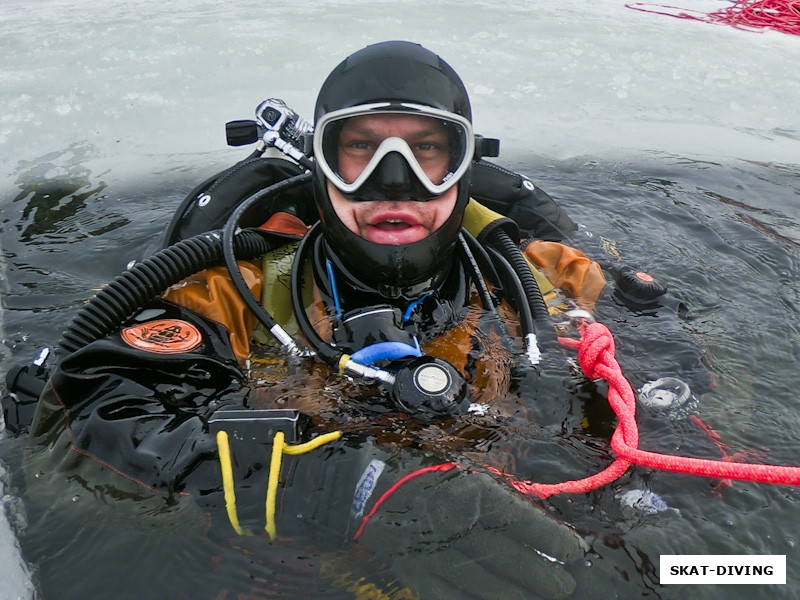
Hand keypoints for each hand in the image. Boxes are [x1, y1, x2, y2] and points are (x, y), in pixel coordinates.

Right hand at [356, 466, 587, 599]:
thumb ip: (497, 495)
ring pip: (490, 587)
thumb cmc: (424, 476)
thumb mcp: (465, 474)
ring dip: (519, 596)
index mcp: (474, 494)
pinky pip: (456, 598)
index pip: (524, 522)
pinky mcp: (421, 577)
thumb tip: (533, 515)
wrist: (369, 492)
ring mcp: (440, 556)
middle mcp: (461, 527)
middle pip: (513, 561)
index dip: (552, 540)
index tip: (574, 551)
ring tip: (540, 598)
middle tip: (565, 587)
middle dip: (544, 578)